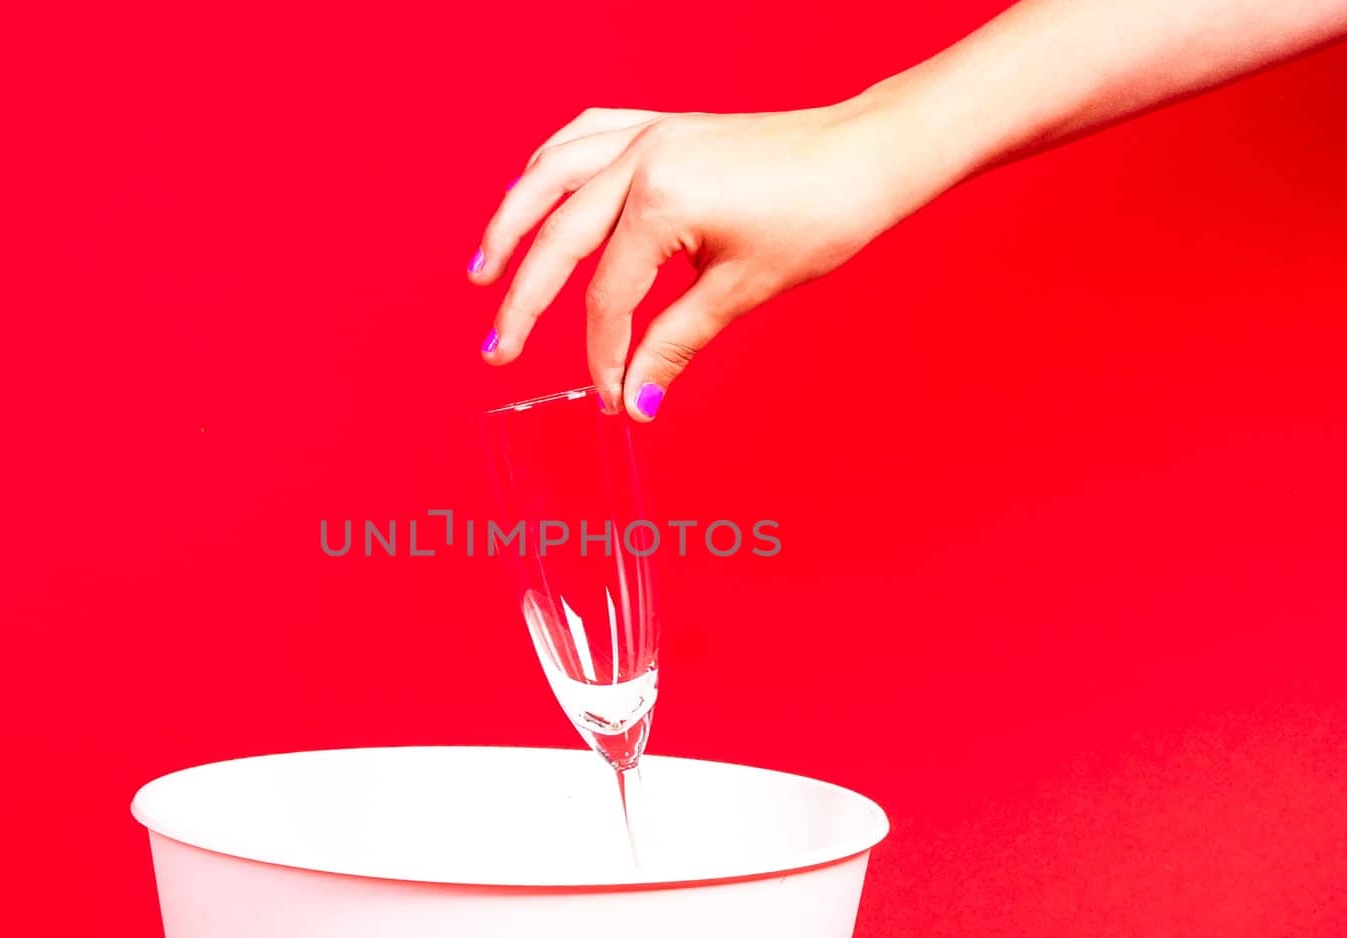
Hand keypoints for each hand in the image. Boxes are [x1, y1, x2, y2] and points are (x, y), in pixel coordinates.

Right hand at [466, 100, 935, 419]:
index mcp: (661, 199)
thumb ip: (676, 343)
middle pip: (557, 238)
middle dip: (524, 302)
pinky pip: (583, 137)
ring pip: (550, 174)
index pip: (607, 295)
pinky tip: (534, 195)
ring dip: (510, 222)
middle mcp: (642, 157)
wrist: (867, 155)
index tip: (609, 398)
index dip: (602, 355)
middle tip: (498, 350)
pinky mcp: (662, 125)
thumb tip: (638, 399)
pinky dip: (550, 168)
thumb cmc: (819, 215)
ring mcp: (648, 133)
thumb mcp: (741, 291)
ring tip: (482, 271)